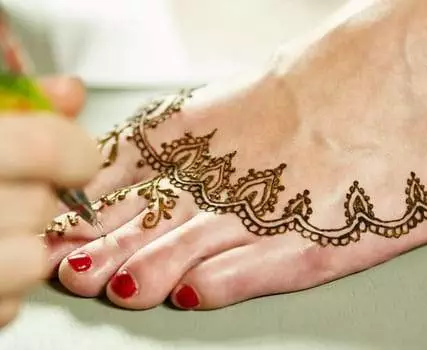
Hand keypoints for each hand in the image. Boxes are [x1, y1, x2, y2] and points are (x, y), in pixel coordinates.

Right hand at [0, 76, 100, 326]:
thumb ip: (18, 99)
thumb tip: (71, 91)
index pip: (50, 148)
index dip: (71, 152)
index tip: (71, 157)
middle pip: (46, 211)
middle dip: (46, 200)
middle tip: (24, 192)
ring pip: (31, 264)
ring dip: (27, 247)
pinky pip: (4, 307)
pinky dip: (4, 289)